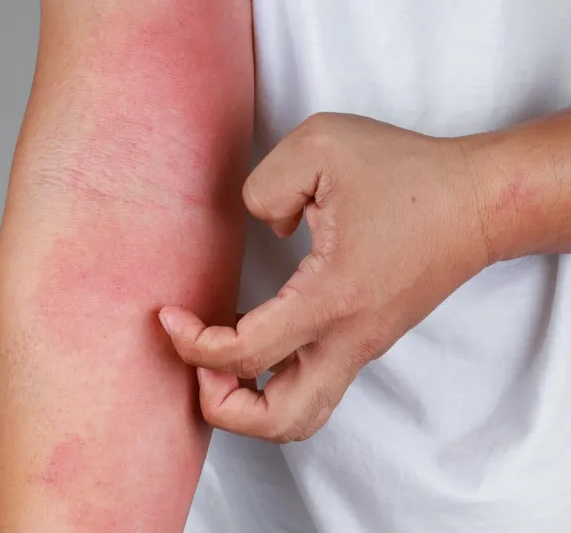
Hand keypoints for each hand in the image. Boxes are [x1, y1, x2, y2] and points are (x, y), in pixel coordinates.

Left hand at [159, 113, 492, 442]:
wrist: (478, 203)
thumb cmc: (406, 173)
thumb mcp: (321, 145)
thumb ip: (265, 187)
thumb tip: (262, 230)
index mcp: (330, 298)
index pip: (245, 355)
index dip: (192, 345)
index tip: (170, 316)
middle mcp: (347, 339)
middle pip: (278, 421)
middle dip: (221, 406)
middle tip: (199, 364)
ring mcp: (360, 348)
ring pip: (301, 418)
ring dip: (250, 406)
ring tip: (221, 365)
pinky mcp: (365, 342)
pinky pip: (313, 387)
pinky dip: (274, 383)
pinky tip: (255, 338)